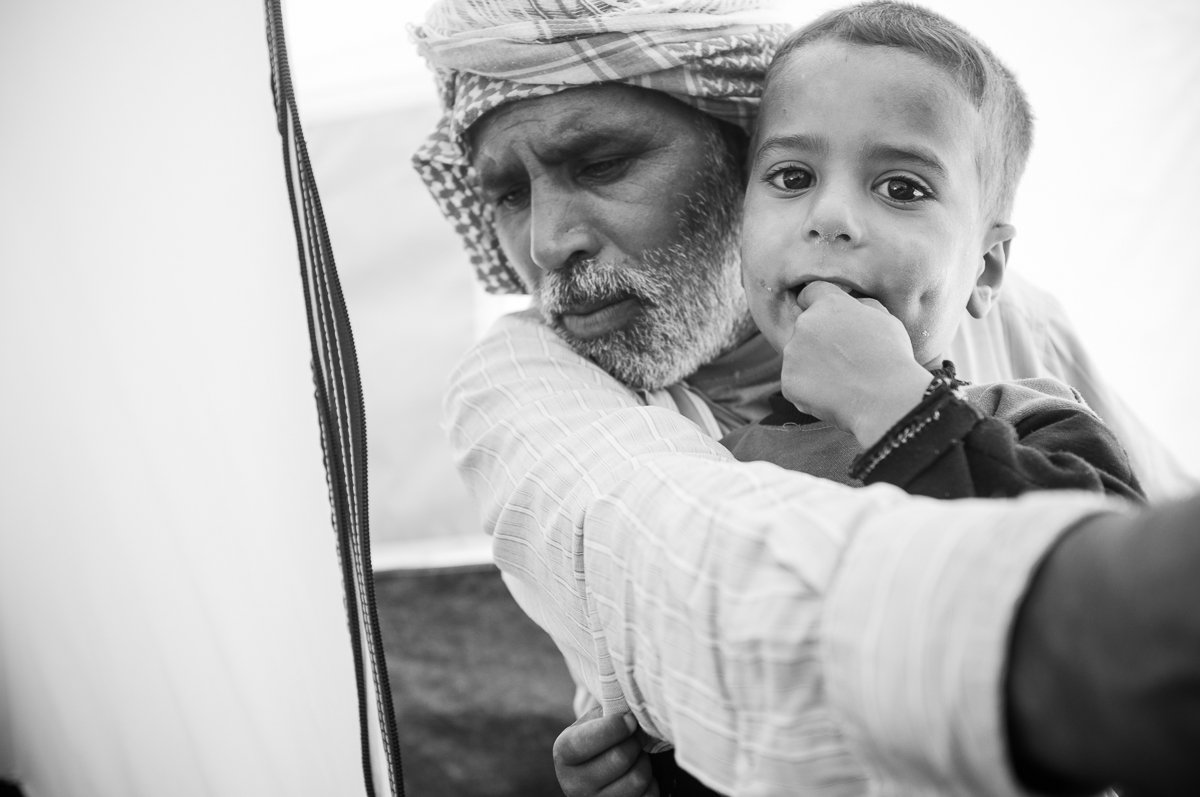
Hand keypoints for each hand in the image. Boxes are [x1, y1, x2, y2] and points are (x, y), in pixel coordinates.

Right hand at [553, 706, 658, 796]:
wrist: (597, 770)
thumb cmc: (600, 738)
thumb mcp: (594, 721)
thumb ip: (609, 713)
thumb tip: (634, 715)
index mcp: (563, 753)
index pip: (587, 740)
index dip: (616, 727)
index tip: (630, 720)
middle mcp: (572, 784)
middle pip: (619, 758)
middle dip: (635, 742)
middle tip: (637, 736)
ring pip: (637, 779)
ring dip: (645, 762)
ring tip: (638, 756)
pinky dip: (651, 783)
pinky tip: (638, 775)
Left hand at [782, 281, 932, 448]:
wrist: (885, 398)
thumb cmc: (891, 357)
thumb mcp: (884, 318)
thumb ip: (859, 307)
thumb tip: (851, 305)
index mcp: (828, 304)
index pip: (810, 293)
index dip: (818, 305)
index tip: (827, 319)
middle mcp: (804, 323)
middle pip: (804, 328)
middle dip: (818, 340)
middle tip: (842, 359)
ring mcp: (792, 353)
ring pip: (798, 356)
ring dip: (812, 365)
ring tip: (841, 380)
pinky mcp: (788, 381)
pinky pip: (795, 383)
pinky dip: (809, 389)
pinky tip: (832, 394)